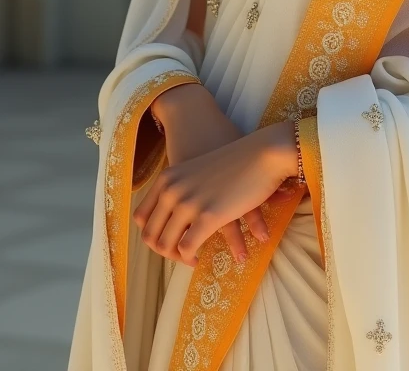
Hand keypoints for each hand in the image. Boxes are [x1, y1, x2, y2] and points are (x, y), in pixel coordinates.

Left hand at [132, 120, 298, 268]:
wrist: (262, 152)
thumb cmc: (235, 158)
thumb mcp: (196, 168)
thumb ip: (181, 187)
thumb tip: (178, 212)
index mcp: (166, 179)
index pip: (141, 218)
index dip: (154, 234)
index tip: (170, 239)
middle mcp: (171, 191)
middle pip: (151, 236)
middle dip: (166, 251)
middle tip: (183, 255)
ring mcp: (188, 204)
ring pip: (167, 246)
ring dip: (179, 259)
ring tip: (193, 261)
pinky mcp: (208, 216)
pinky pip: (187, 249)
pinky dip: (193, 258)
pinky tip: (201, 258)